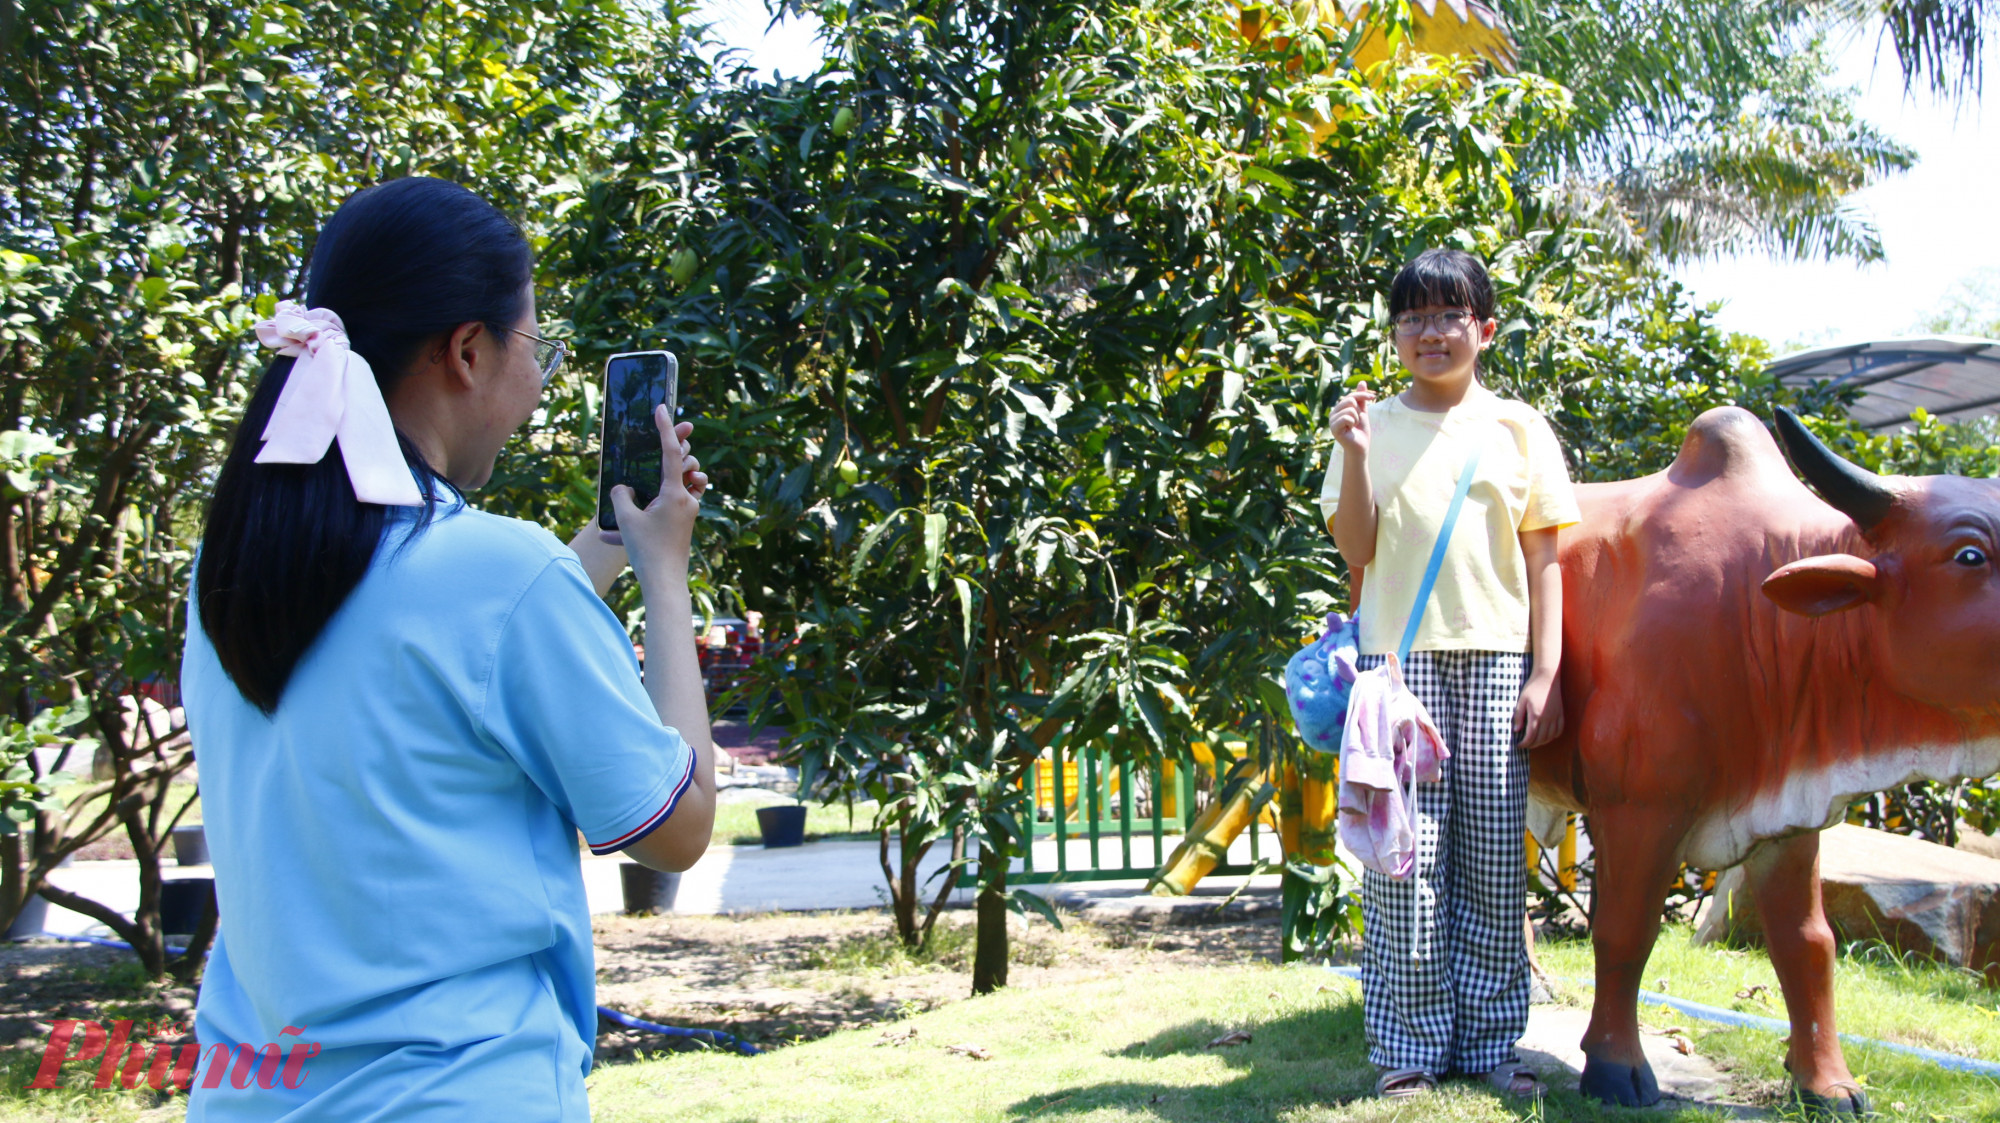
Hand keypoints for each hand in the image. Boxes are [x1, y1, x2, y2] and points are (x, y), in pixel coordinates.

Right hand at [606, 410, 708, 584]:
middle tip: (670, 434)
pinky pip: (674, 503)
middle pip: (682, 464)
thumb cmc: (647, 551)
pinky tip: (630, 524)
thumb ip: (621, 496)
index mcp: (675, 493)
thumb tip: (623, 488)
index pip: (671, 452)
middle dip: (674, 448)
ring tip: (646, 489)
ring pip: (680, 483)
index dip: (666, 428)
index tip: (662, 409)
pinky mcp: (684, 522)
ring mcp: (688, 511)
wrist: (664, 582)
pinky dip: (658, 504)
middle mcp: (687, 499)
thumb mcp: (627, 520)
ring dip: (664, 479)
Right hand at [1330, 382, 1376, 455]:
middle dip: (1359, 411)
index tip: (1373, 396)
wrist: (1360, 448)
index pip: (1351, 395)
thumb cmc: (1361, 431)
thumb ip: (1361, 399)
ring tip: (1353, 427)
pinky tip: (1350, 430)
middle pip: (1350, 400)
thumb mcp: (1363, 412)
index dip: (1363, 395)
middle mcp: (1333, 413)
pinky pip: (1347, 417)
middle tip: (1357, 422)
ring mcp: (1332, 421)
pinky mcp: (1334, 428)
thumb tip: (1362, 382)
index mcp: (1338, 409)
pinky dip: (1353, 423)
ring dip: (1356, 419)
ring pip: (1350, 409)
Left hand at [1513, 668, 1563, 748]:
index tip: (1519, 745)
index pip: (1531, 736)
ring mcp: (1556, 716)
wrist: (1548, 677)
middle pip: (1541, 739)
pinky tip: (1548, 736)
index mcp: (1536, 715)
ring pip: (1551, 736)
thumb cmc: (1532, 687)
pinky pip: (1560, 730)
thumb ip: (1518, 716)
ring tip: (1535, 742)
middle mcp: (1548, 718)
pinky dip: (1554, 736)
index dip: (1525, 743)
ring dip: (1543, 742)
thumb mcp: (1521, 700)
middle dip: (1532, 745)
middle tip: (1525, 745)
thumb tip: (1516, 731)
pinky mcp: (1561, 713)